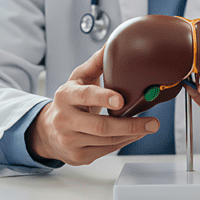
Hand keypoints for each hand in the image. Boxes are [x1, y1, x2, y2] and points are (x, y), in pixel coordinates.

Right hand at [26, 46, 159, 165]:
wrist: (46, 131)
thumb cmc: (68, 101)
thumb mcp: (78, 78)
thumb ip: (96, 62)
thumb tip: (113, 44)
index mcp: (65, 96)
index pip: (85, 96)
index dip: (103, 98)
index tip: (121, 100)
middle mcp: (65, 120)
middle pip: (100, 126)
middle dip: (130, 125)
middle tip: (152, 122)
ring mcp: (70, 141)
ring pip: (107, 141)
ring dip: (132, 134)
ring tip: (149, 127)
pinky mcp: (78, 156)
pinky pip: (106, 150)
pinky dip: (124, 142)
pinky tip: (135, 135)